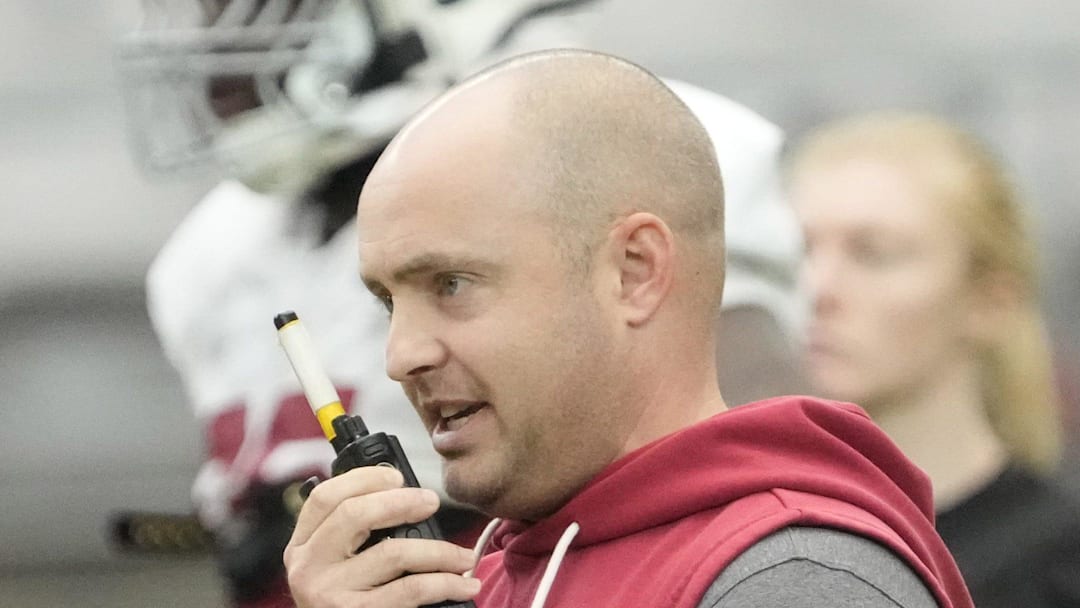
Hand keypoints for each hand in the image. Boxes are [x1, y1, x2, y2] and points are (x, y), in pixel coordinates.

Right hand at [284, 466, 481, 606]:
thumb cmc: (339, 602)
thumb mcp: (329, 565)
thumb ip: (350, 534)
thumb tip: (402, 498)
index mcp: (303, 546)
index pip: (325, 496)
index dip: (364, 478)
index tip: (397, 478)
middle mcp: (309, 567)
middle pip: (355, 514)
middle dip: (402, 501)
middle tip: (432, 502)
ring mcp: (330, 592)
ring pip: (393, 553)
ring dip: (440, 551)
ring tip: (464, 555)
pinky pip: (410, 589)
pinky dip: (445, 583)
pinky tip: (463, 584)